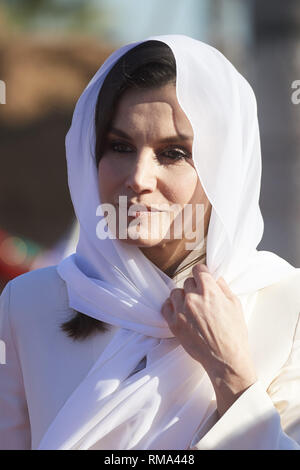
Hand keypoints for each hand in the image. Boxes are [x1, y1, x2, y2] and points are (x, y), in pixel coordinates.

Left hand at [161, 263, 256, 415]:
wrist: (225, 359)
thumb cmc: (234, 333)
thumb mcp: (235, 305)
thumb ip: (223, 288)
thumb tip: (216, 279)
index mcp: (209, 291)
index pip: (198, 270)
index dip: (202, 273)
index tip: (203, 277)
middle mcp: (193, 298)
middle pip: (187, 281)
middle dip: (194, 287)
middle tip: (201, 297)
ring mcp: (181, 311)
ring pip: (175, 293)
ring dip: (182, 296)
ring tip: (191, 306)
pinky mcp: (174, 324)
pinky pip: (166, 307)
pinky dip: (171, 306)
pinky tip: (179, 311)